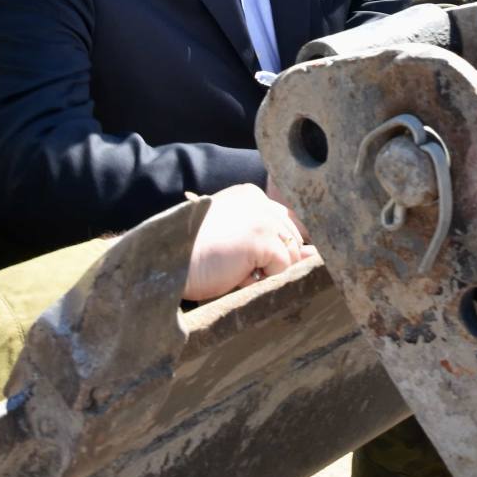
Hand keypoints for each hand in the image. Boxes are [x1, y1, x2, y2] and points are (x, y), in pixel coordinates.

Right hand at [183, 183, 314, 301]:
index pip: (284, 223)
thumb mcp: (234, 242)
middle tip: (233, 266)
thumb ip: (269, 242)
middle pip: (292, 239)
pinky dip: (260, 280)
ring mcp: (262, 218)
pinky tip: (232, 274)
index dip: (274, 248)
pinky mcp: (262, 239)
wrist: (164, 261)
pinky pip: (281, 269)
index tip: (249, 259)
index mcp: (249, 196)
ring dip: (265, 273)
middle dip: (272, 262)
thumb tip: (311, 255)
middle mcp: (259, 201)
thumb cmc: (192, 256)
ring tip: (230, 269)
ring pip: (289, 256)